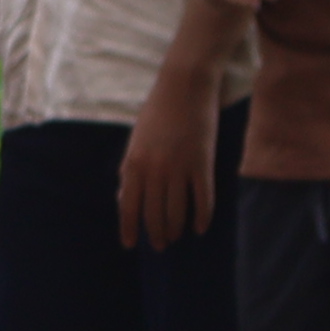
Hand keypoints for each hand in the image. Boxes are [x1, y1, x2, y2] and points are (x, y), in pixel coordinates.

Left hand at [117, 81, 223, 249]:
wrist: (184, 86)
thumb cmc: (157, 112)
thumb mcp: (135, 141)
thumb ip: (130, 170)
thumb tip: (126, 197)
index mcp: (134, 164)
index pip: (128, 206)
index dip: (129, 228)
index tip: (130, 244)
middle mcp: (155, 170)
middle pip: (154, 213)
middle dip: (155, 233)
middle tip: (159, 245)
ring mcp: (180, 168)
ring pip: (177, 210)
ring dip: (175, 228)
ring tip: (175, 237)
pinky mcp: (203, 163)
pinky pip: (203, 198)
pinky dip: (202, 216)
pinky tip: (200, 228)